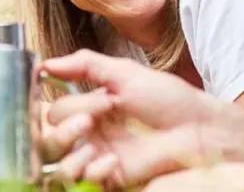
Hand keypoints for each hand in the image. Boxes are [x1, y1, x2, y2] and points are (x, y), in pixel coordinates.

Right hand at [41, 49, 243, 187]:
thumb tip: (45, 63)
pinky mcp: (113, 177)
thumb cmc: (168, 98)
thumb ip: (87, 65)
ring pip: (60, 166)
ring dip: (69, 156)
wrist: (198, 126)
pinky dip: (92, 173)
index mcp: (92, 107)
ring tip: (91, 145)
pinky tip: (111, 162)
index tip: (86, 103)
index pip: (54, 112)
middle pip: (49, 141)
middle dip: (60, 132)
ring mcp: (101, 156)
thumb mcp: (126, 73)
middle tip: (87, 124)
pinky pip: (85, 182)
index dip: (63, 109)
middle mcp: (92, 133)